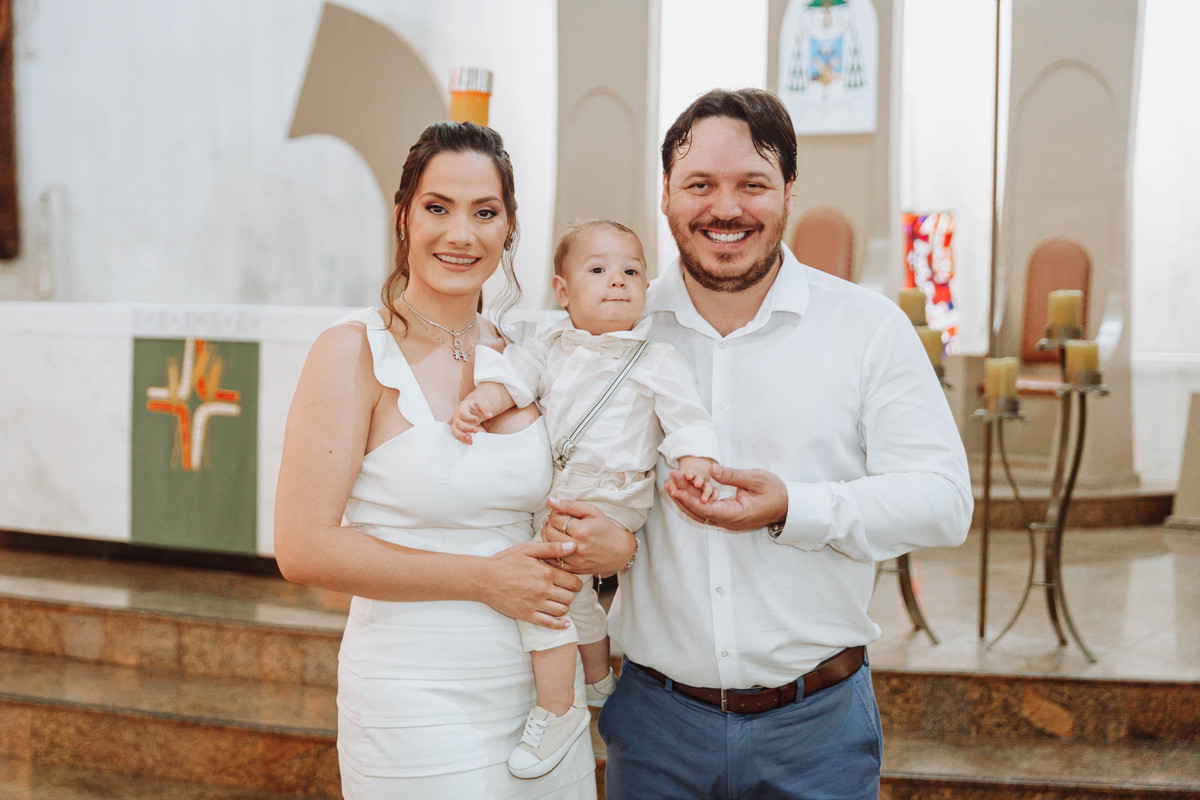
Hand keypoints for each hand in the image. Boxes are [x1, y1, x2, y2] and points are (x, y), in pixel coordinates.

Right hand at [450, 396, 492, 443]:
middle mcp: (457, 415)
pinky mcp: (457, 428)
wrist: (470, 406)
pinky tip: (469, 442)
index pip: (462, 413)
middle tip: (476, 430)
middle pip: (458, 423)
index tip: (476, 419)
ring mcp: (456, 422)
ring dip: (462, 436)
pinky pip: (457, 434)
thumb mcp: (480, 402)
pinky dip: (463, 439)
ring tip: (470, 440)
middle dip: (467, 428)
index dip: (468, 417)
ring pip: (455, 430)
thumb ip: (485, 408)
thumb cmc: (475, 404)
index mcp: (461, 407)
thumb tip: (489, 415)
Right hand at [481, 540, 583, 628]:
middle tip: (566, 591)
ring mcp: (535, 604)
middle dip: (570, 594)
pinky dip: (560, 624)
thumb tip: (573, 546)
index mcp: (546, 573)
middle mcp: (543, 590)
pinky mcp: (527, 615)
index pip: (573, 582)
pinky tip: (565, 623)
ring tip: (560, 601)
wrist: (485, 579)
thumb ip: (552, 548)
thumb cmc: (505, 561)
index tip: (572, 582)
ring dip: (564, 606)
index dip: (575, 582)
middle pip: (569, 597)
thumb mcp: (528, 549)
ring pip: (562, 610)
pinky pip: (549, 623)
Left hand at [541, 497, 635, 574]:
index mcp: (581, 530)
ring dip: (547, 537)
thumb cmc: (606, 529)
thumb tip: (550, 501)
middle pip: (550, 533)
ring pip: (549, 547)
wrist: (620, 551)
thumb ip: (570, 505)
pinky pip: (553, 561)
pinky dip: (550, 552)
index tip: (558, 512)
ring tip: (553, 530)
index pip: (556, 519)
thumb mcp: (592, 512)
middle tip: (553, 521)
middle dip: (548, 525)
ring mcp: (574, 560)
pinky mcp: (573, 569)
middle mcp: (576, 546)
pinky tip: (553, 544)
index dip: (553, 514)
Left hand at [666, 462, 786, 531]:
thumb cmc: (775, 491)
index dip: (689, 499)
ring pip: (700, 513)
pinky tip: (685, 490)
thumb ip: (732, 475)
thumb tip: (711, 469)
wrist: (787, 505)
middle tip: (670, 481)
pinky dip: (694, 501)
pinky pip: (706, 511)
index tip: (676, 488)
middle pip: (699, 512)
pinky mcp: (727, 516)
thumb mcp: (755, 478)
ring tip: (671, 485)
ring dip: (686, 499)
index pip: (706, 509)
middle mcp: (729, 521)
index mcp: (736, 514)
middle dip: (682, 497)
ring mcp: (728, 521)